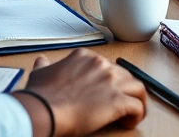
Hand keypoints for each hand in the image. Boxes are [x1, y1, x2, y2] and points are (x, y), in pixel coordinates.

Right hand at [15, 49, 146, 136]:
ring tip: (131, 113)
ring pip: (138, 88)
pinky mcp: (118, 100)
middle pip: (124, 75)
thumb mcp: (40, 73)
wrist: (44, 109)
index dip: (107, 80)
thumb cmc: (41, 95)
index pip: (105, 65)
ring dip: (137, 100)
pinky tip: (129, 122)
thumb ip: (45, 65)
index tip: (104, 91)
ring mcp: (111, 81)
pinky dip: (137, 115)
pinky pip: (137, 106)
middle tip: (119, 102)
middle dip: (124, 89)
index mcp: (84, 57)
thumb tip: (43, 61)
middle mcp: (101, 65)